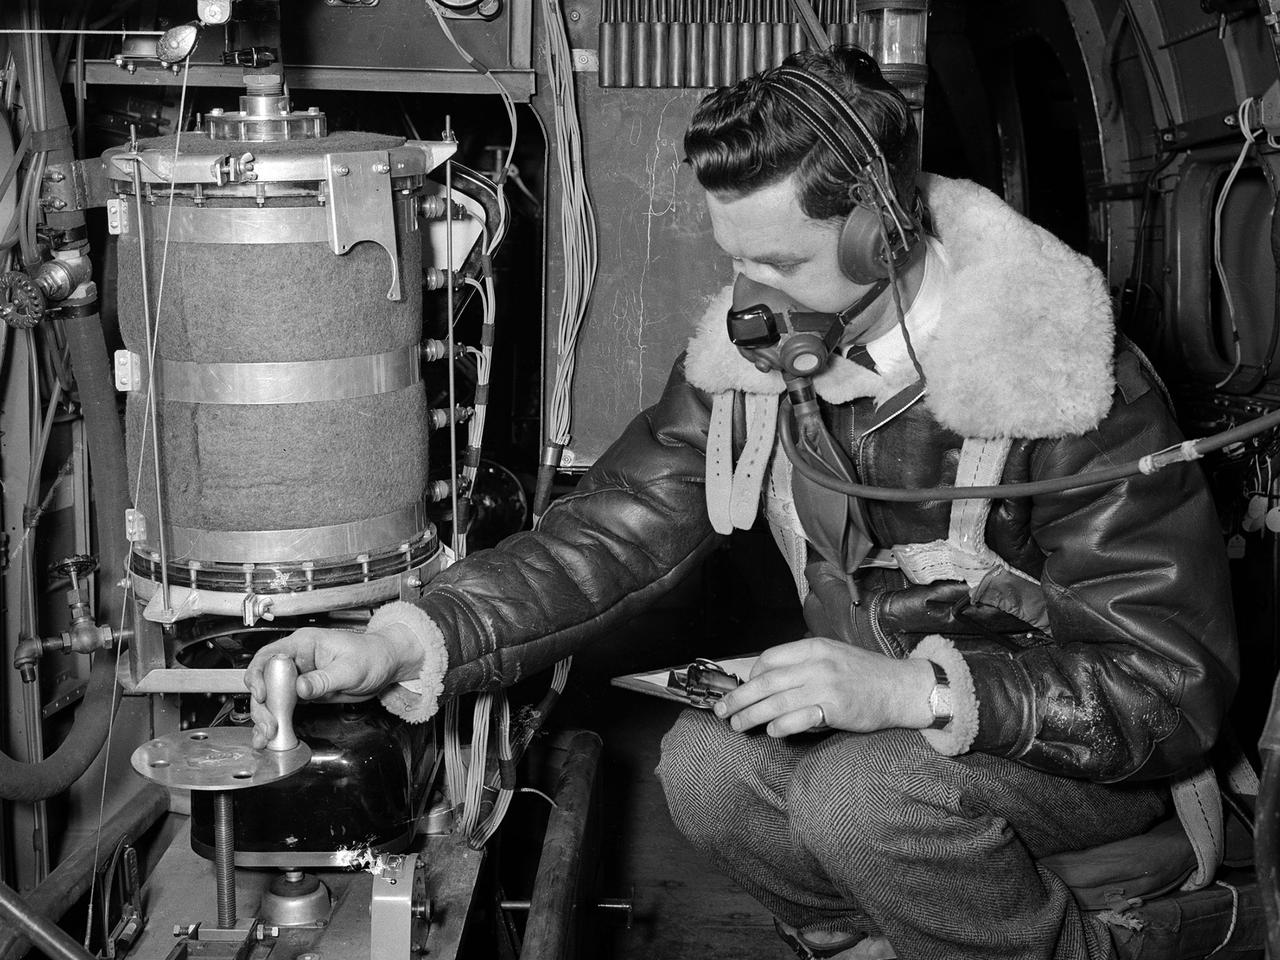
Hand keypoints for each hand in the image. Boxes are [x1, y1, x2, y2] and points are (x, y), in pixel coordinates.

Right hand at [243, 626, 420, 748]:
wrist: (386, 665)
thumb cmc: (372, 656)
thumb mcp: (350, 668)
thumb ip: (324, 679)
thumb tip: (300, 687)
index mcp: (304, 644)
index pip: (269, 656)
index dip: (259, 675)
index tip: (262, 694)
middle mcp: (297, 660)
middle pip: (265, 680)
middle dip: (262, 704)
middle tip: (269, 724)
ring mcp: (299, 677)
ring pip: (272, 697)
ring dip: (266, 717)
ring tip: (267, 736)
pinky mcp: (304, 693)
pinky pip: (284, 706)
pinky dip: (277, 721)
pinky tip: (273, 734)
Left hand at [712, 637, 935, 737]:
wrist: (902, 688)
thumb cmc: (866, 675)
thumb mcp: (833, 656)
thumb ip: (804, 664)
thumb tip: (769, 681)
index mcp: (813, 647)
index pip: (769, 658)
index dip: (750, 675)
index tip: (742, 688)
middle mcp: (816, 664)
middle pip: (765, 681)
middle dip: (738, 697)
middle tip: (722, 710)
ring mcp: (825, 686)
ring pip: (775, 701)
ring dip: (750, 715)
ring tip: (737, 725)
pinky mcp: (835, 709)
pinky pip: (798, 718)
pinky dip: (780, 726)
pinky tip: (772, 731)